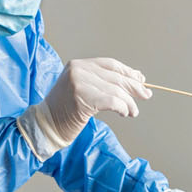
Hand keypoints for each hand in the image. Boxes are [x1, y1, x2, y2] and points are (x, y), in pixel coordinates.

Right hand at [19, 57, 150, 155]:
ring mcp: (78, 83)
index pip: (110, 65)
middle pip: (115, 77)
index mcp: (78, 65)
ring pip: (116, 90)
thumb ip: (103, 83)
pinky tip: (125, 113)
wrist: (45, 126)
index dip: (128, 72)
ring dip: (129, 102)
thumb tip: (135, 80)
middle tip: (146, 96)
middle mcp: (78, 70)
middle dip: (134, 87)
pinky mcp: (81, 98)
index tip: (141, 80)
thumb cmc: (64, 111)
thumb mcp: (82, 90)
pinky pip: (112, 101)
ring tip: (133, 111)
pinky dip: (122, 108)